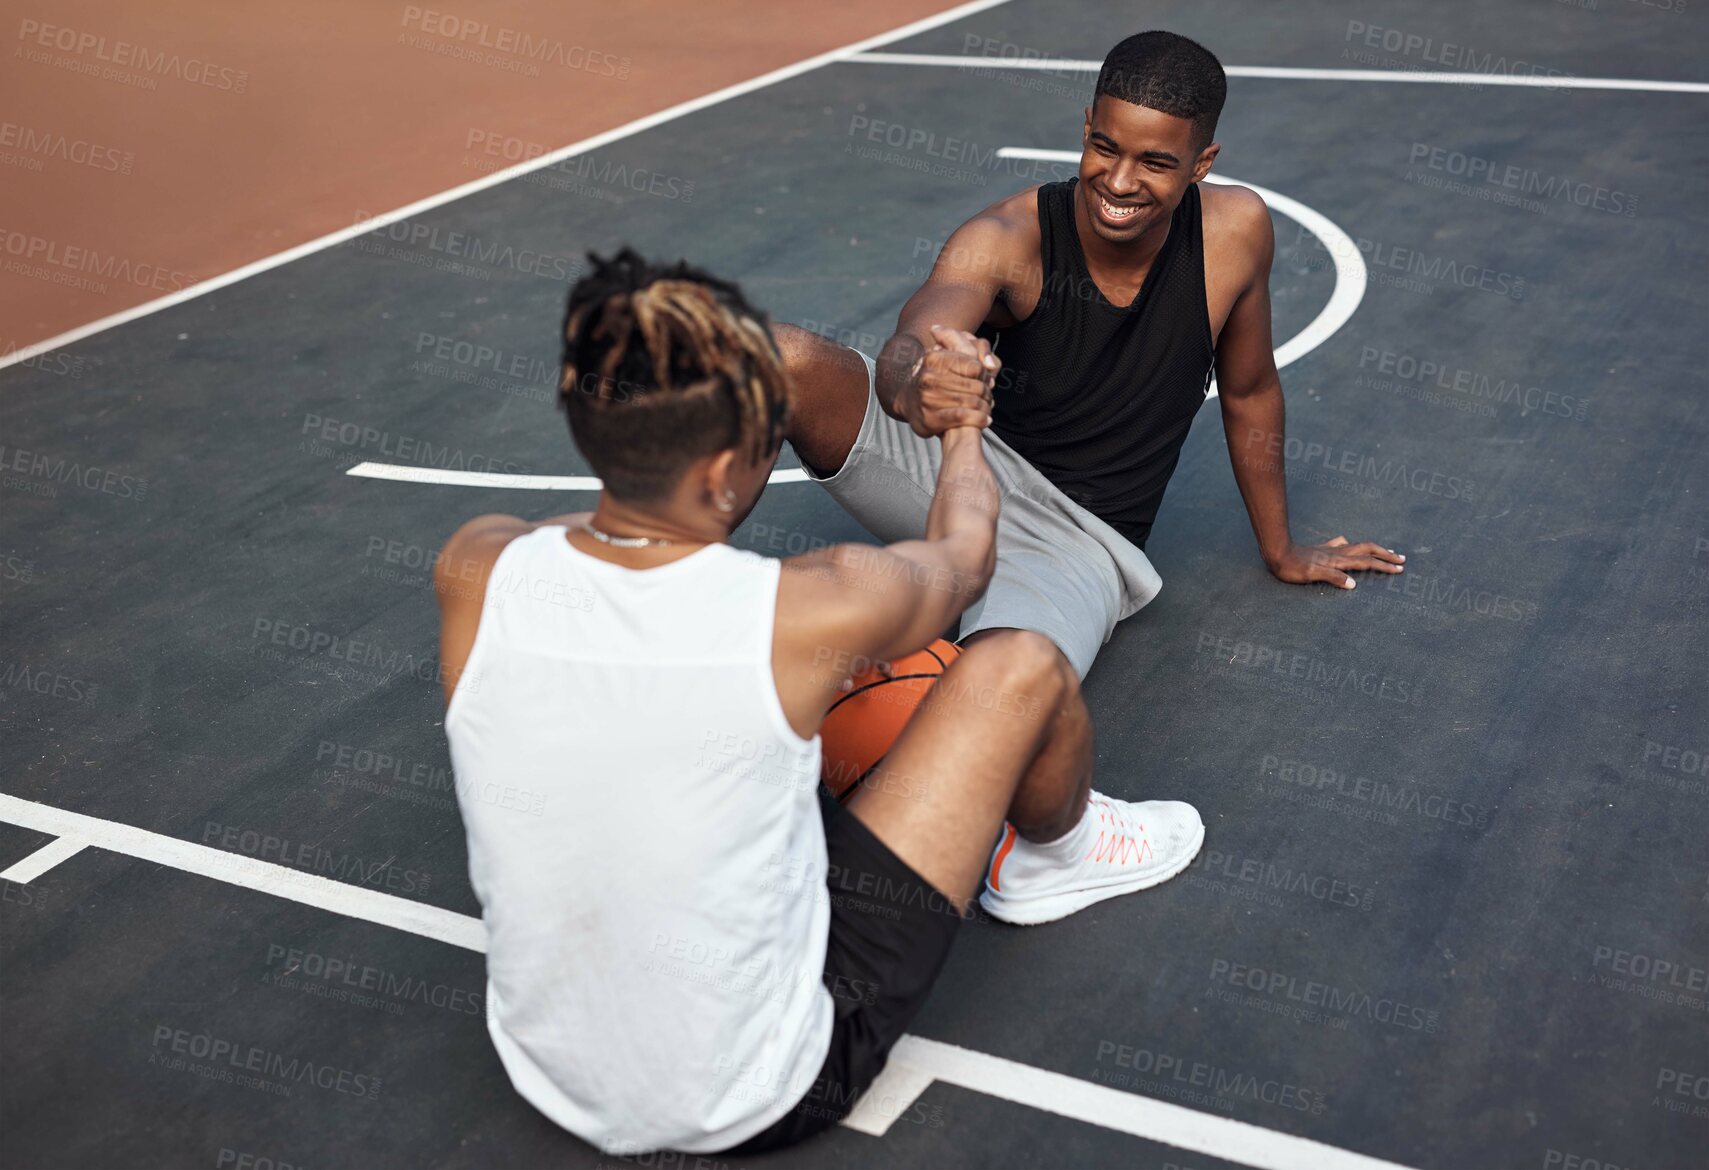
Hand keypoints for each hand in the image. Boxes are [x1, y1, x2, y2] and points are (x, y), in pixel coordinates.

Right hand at [896, 324, 998, 437]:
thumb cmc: (934, 378)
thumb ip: (973, 347)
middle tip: (988, 398)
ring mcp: (928, 399)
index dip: (985, 375)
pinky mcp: (930, 418)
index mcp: (934, 359)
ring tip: (986, 408)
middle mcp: (929, 378)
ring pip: (971, 402)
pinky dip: (978, 419)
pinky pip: (963, 416)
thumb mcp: (947, 353)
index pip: (975, 367)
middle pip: (976, 386)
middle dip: (987, 393)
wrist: (908, 401)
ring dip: (985, 408)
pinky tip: (984, 420)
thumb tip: (990, 365)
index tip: (985, 380)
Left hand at [1269, 536, 1404, 589]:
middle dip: (1385, 555)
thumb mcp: (1312, 575)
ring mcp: (1331, 550)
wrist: (1277, 552)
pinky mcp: (1322, 550)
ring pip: (1358, 547)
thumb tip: (1353, 584)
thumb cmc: (1293, 567)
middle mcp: (1338, 553)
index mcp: (1339, 561)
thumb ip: (1333, 578)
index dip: (1383, 566)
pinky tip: (1350, 545)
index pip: (1367, 562)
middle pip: (1368, 550)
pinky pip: (1343, 546)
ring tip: (1385, 551)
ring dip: (1374, 550)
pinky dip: (1352, 547)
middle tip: (1401, 559)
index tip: (1399, 569)